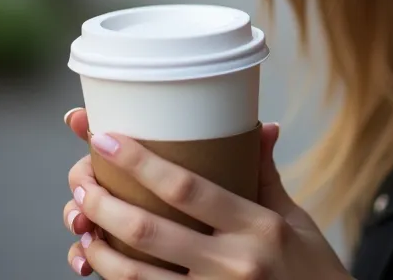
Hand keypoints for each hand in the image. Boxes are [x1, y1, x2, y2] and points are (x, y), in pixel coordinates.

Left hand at [62, 107, 350, 278]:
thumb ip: (266, 176)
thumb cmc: (311, 269)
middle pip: (151, 230)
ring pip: (136, 274)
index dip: (142, 163)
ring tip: (80, 220)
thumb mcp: (294, 218)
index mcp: (258, 226)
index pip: (189, 189)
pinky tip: (97, 261)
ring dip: (99, 246)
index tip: (107, 140)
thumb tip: (262, 128)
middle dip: (106, 203)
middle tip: (82, 180)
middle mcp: (232, 263)